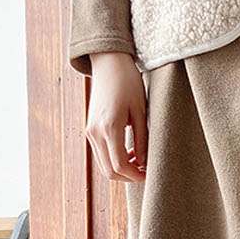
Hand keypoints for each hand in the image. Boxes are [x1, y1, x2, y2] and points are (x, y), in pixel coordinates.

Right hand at [85, 51, 147, 180]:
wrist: (108, 62)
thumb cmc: (127, 82)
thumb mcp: (140, 111)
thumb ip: (142, 140)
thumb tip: (145, 163)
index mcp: (109, 127)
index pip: (120, 166)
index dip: (136, 175)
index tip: (149, 174)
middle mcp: (95, 132)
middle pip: (109, 171)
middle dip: (128, 177)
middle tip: (145, 171)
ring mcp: (90, 131)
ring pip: (104, 165)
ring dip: (121, 169)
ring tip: (138, 160)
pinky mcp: (90, 129)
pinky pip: (101, 154)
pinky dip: (114, 160)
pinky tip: (128, 152)